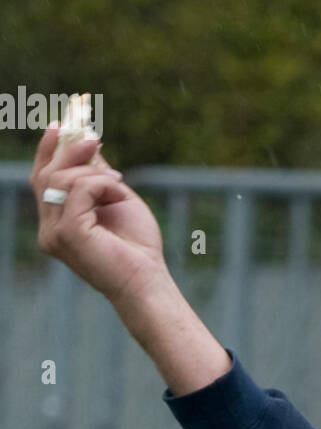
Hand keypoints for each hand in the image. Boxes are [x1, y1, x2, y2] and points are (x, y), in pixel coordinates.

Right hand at [30, 121, 166, 308]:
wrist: (149, 282)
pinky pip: (78, 189)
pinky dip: (101, 184)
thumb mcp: (116, 200)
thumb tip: (87, 144)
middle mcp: (49, 230)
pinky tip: (119, 194)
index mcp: (57, 223)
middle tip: (96, 140)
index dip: (47, 151)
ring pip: (61, 180)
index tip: (60, 125)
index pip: (41, 180)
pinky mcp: (67, 233)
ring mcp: (54, 234)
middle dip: (70, 152)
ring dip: (94, 173)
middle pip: (46, 176)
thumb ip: (97, 175)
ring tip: (119, 182)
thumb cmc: (138, 247)